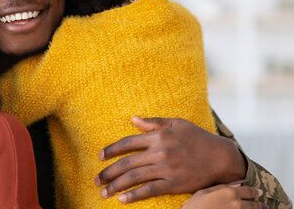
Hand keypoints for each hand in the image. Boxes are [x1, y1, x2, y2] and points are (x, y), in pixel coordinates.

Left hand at [94, 117, 246, 203]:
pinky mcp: (174, 184)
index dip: (111, 150)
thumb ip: (153, 123)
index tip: (100, 156)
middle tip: (96, 180)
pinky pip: (150, 191)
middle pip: (127, 163)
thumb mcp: (176, 123)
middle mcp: (160, 152)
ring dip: (116, 186)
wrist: (221, 157)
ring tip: (103, 192)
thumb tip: (132, 119)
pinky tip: (122, 199)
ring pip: (134, 178)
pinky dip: (134, 195)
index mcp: (158, 137)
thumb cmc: (198, 138)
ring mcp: (166, 169)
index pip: (128, 143)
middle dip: (108, 172)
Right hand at [183, 184, 267, 208]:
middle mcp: (236, 204)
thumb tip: (238, 182)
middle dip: (260, 204)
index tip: (259, 192)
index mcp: (229, 193)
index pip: (249, 191)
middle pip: (254, 204)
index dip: (255, 191)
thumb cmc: (195, 206)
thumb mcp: (205, 191)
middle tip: (264, 204)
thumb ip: (223, 186)